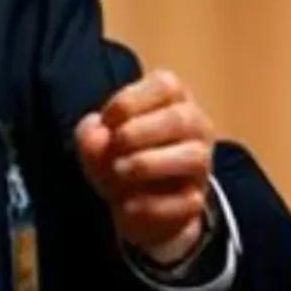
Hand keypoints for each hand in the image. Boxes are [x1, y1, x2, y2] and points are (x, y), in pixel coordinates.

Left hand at [75, 69, 214, 264]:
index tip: (106, 120)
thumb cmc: (118, 153)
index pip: (165, 85)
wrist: (133, 204)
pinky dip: (151, 204)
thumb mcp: (96, 139)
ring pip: (193, 157)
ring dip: (148, 164)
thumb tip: (98, 137)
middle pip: (181, 119)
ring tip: (119, 170)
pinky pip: (186, 201)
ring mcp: (200, 164)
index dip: (131, 100)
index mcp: (171, 100)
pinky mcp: (197, 200)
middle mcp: (194, 127)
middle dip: (140, 131)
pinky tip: (126, 205)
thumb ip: (90, 133)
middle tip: (115, 144)